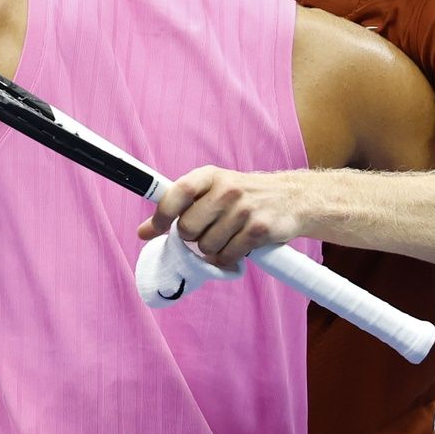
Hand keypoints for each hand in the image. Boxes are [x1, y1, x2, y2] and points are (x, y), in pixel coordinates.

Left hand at [139, 167, 306, 267]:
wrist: (291, 198)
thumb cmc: (244, 196)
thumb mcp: (212, 190)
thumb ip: (179, 206)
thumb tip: (143, 231)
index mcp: (210, 175)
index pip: (177, 193)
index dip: (160, 216)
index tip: (151, 231)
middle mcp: (227, 189)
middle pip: (187, 228)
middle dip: (191, 237)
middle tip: (205, 232)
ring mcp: (244, 210)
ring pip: (206, 247)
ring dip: (211, 250)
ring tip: (225, 238)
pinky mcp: (259, 230)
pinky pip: (227, 256)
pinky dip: (226, 258)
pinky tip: (236, 247)